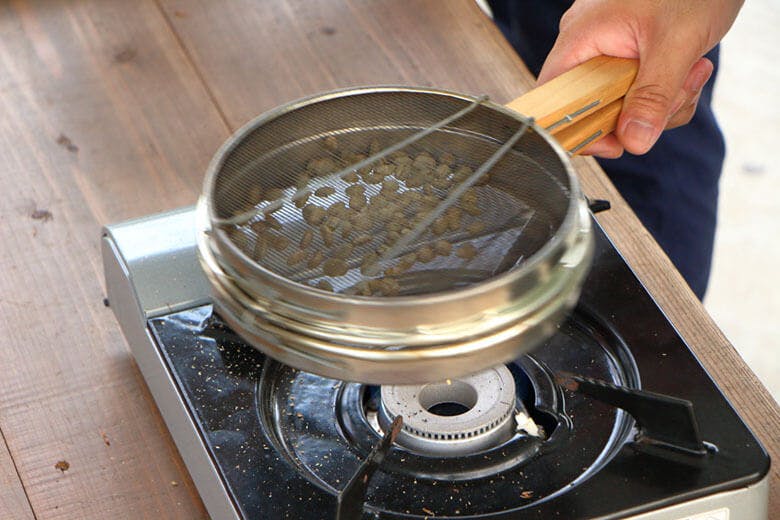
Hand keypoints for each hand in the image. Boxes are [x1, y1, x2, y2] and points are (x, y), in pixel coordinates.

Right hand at [538, 0, 742, 157]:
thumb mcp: (676, 43)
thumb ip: (653, 96)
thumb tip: (634, 142)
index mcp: (579, 39)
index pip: (554, 101)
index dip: (577, 130)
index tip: (614, 144)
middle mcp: (586, 45)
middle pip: (595, 107)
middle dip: (640, 113)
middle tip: (675, 96)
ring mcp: (608, 49)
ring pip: (623, 102)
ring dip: (663, 102)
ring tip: (692, 71)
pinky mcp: (629, 52)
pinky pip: (640, 90)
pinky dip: (668, 91)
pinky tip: (691, 68)